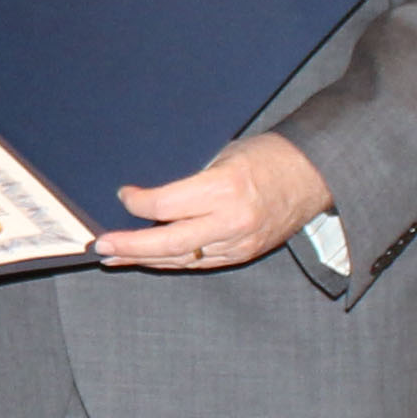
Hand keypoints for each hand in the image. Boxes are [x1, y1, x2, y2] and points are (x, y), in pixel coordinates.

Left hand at [96, 134, 330, 270]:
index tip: (123, 195)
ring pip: (182, 258)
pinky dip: (171, 261)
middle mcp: (232, 221)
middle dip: (131, 245)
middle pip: (169, 242)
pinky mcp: (244, 254)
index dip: (138, 203)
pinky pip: (200, 262)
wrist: (316, 174)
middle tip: (101, 245)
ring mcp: (239, 243)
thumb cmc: (269, 155)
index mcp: (226, 189)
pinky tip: (150, 259)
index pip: (166, 205)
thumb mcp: (224, 155)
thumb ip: (190, 181)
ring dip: (145, 259)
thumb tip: (148, 197)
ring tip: (115, 257)